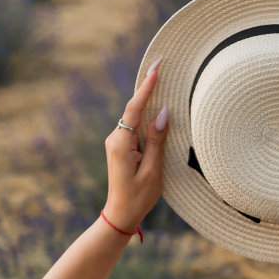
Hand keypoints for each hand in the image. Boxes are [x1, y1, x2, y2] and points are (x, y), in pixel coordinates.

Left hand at [103, 58, 168, 230]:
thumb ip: (157, 140)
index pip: (135, 108)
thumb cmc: (138, 197)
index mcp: (121, 143)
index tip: (156, 68)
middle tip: (161, 63)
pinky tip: (157, 107)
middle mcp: (115, 138)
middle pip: (134, 107)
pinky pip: (136, 126)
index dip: (147, 87)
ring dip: (148, 100)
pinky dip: (146, 115)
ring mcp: (117, 142)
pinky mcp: (121, 147)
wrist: (120, 214)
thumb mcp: (153, 170)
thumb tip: (163, 112)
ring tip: (162, 78)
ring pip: (135, 116)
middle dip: (148, 86)